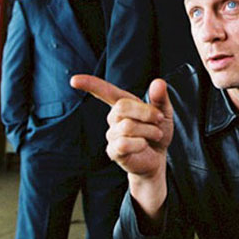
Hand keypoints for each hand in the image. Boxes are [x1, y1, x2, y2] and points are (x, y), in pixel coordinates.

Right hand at [70, 75, 173, 220]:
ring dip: (148, 130)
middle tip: (159, 119)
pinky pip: (123, 143)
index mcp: (123, 104)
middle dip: (145, 112)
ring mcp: (112, 135)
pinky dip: (140, 143)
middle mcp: (113, 118)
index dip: (89, 84)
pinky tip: (144, 145)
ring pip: (127, 126)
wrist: (158, 158)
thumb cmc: (157, 132)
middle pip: (121, 107)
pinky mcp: (113, 151)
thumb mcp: (164, 112)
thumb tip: (159, 82)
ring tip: (155, 135)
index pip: (104, 91)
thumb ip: (160, 97)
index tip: (74, 80)